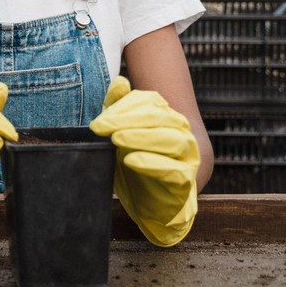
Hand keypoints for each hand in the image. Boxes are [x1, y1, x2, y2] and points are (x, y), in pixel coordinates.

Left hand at [89, 77, 198, 246]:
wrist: (150, 205)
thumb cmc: (135, 166)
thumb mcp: (120, 135)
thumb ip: (118, 109)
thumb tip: (120, 81)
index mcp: (166, 116)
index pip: (149, 101)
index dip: (123, 107)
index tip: (98, 121)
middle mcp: (181, 132)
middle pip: (159, 117)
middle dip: (127, 119)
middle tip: (100, 127)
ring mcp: (187, 156)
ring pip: (172, 140)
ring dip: (141, 137)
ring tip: (117, 139)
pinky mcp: (186, 181)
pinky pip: (174, 170)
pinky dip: (152, 163)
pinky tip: (132, 160)